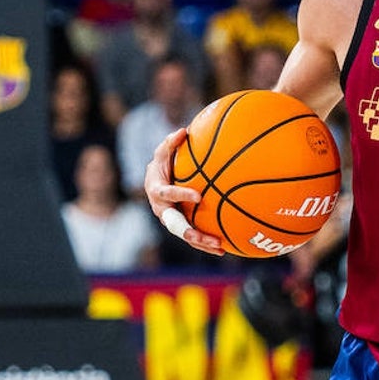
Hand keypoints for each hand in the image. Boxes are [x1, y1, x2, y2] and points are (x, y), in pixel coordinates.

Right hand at [144, 128, 223, 256]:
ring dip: (202, 243)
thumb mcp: (162, 151)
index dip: (181, 195)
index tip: (198, 195)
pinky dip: (206, 242)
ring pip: (185, 235)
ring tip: (220, 248)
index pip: (168, 194)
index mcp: (156, 191)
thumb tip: (183, 131)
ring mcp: (171, 220)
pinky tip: (224, 247)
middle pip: (176, 225)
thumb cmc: (161, 163)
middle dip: (191, 232)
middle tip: (206, 237)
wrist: (154, 181)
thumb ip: (170, 142)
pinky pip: (193, 236)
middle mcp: (162, 210)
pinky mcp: (181, 224)